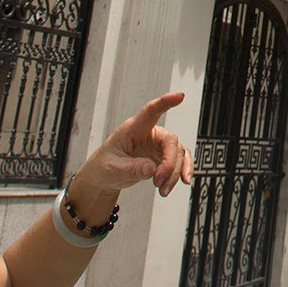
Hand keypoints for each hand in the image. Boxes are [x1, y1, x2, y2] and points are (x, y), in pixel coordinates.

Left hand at [74, 92, 193, 199]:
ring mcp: (157, 146)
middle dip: (169, 163)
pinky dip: (181, 171)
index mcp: (133, 129)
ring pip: (177, 154)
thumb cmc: (104, 167)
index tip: (179, 96)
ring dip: (174, 173)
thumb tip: (152, 169)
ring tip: (163, 190)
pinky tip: (183, 182)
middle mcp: (148, 134)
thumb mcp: (113, 169)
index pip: (150, 112)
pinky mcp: (161, 157)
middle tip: (159, 181)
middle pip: (169, 141)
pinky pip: (179, 161)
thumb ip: (132, 168)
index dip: (165, 102)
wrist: (104, 178)